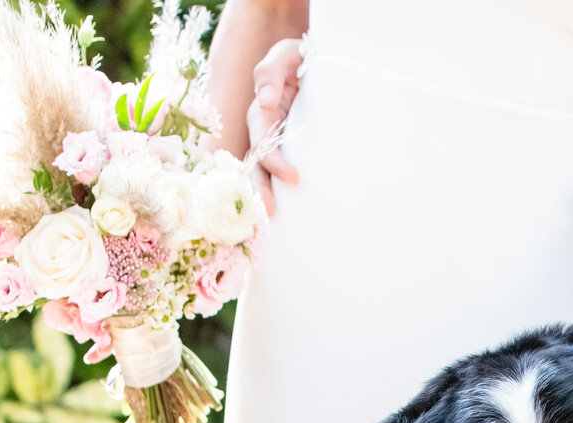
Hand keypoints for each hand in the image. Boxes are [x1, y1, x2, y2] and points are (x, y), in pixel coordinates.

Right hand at [246, 37, 302, 212]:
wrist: (315, 60)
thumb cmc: (298, 57)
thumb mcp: (285, 55)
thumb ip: (271, 72)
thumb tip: (264, 101)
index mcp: (262, 113)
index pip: (262, 142)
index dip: (274, 161)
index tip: (293, 177)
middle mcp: (265, 131)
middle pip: (256, 165)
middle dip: (261, 188)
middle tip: (272, 211)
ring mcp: (278, 141)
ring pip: (265, 172)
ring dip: (267, 194)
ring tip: (275, 217)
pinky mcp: (292, 149)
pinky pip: (281, 172)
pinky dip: (281, 191)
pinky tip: (291, 213)